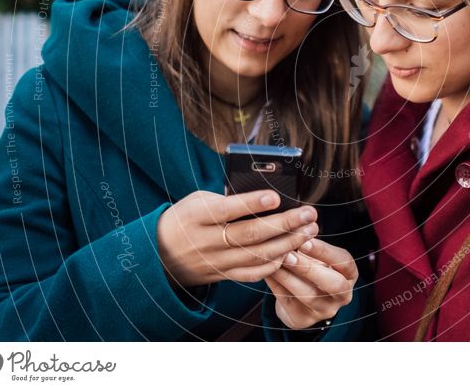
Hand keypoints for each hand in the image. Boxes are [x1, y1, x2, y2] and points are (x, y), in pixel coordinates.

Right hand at [156, 190, 317, 286]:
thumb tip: (268, 193)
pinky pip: (254, 273)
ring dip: (288, 244)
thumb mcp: (198, 200)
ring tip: (309, 230)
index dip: (252, 204)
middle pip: (251, 235)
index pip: (227, 210)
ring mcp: (216, 262)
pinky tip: (292, 251)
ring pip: (257, 256)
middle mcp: (207, 241)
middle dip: (285, 224)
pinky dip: (275, 263)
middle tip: (309, 214)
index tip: (276, 197)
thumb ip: (228, 197)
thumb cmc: (188, 217)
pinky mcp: (224, 275)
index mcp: (198, 217)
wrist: (160, 253)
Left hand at [265, 238, 358, 329]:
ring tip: (276, 261)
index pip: (344, 262)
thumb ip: (311, 243)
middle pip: (332, 284)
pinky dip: (277, 285)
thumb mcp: (319, 256)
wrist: (303, 299)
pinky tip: (267, 272)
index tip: (306, 240)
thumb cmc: (313, 268)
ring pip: (309, 296)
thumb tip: (296, 224)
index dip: (325, 252)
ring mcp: (324, 310)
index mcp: (349, 274)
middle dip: (310, 268)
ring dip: (290, 277)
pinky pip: (289, 303)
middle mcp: (342, 294)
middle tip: (290, 254)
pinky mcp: (303, 319)